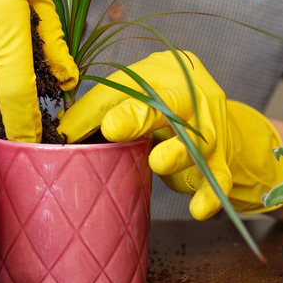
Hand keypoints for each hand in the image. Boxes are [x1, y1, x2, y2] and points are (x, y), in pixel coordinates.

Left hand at [57, 51, 282, 219]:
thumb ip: (101, 109)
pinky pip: (219, 178)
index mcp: (163, 72)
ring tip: (157, 162)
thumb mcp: (133, 97)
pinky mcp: (221, 159)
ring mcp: (211, 127)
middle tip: (112, 128)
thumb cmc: (160, 105)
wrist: (216, 115)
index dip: (96, 108)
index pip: (126, 87)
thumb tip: (61, 132)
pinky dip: (210, 195)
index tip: (68, 130)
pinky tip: (198, 210)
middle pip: (169, 102)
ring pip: (197, 140)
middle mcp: (192, 95)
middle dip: (140, 115)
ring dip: (177, 153)